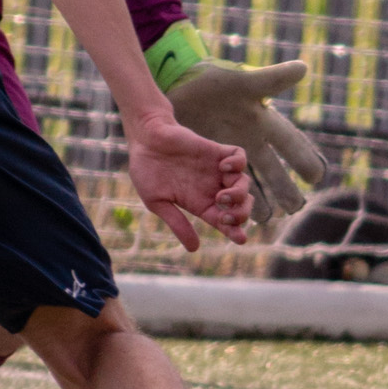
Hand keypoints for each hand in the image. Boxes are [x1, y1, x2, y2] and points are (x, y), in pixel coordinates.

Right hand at [126, 114, 253, 253]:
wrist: (143, 139)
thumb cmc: (146, 171)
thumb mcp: (157, 202)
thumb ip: (176, 223)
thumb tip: (194, 249)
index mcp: (199, 204)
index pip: (224, 221)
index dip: (235, 230)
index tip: (240, 238)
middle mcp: (212, 188)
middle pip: (240, 204)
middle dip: (241, 213)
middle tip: (226, 215)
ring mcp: (216, 169)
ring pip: (243, 183)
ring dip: (240, 193)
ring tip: (222, 196)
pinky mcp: (215, 151)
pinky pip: (239, 157)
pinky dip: (238, 163)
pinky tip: (224, 167)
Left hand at [165, 58, 327, 227]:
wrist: (177, 84)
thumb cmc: (213, 80)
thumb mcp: (243, 81)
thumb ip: (272, 78)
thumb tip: (303, 68)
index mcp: (262, 122)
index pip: (289, 143)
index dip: (303, 158)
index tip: (316, 176)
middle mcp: (251, 142)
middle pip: (273, 170)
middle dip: (284, 189)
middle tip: (295, 207)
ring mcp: (230, 155)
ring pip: (251, 182)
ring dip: (258, 200)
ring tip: (267, 218)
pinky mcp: (211, 164)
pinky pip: (226, 187)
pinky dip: (233, 202)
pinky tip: (237, 217)